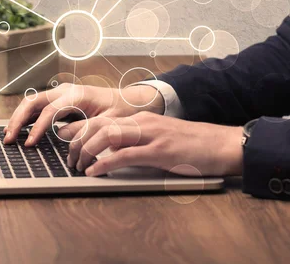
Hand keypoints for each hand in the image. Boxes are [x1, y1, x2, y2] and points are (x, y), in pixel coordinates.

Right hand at [4, 84, 163, 145]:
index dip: (37, 128)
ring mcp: (62, 94)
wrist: (131, 101)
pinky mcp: (61, 101)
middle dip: (18, 120)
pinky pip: (39, 107)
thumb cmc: (122, 111)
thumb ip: (85, 128)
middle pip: (33, 102)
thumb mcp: (108, 122)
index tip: (29, 143)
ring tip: (9, 136)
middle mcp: (66, 91)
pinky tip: (21, 131)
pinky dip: (27, 118)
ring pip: (32, 103)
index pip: (50, 111)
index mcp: (78, 95)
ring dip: (19, 118)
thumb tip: (60, 135)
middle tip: (9, 139)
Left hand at [64, 111, 243, 176]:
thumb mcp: (162, 137)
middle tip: (70, 158)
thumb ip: (140, 140)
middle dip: (78, 141)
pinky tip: (95, 172)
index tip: (68, 142)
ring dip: (87, 151)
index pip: (102, 117)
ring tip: (79, 166)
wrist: (221, 144)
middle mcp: (144, 122)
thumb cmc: (193, 144)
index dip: (80, 129)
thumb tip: (115, 151)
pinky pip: (124, 156)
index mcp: (142, 118)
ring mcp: (152, 136)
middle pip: (99, 124)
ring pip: (107, 136)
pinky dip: (104, 164)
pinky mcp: (160, 152)